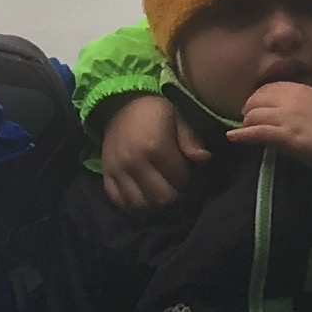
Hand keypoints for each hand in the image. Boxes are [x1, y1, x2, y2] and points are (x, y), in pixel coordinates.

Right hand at [97, 93, 210, 212]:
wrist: (119, 103)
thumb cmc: (154, 112)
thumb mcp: (177, 119)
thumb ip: (190, 141)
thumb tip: (204, 160)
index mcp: (156, 147)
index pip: (181, 180)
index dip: (192, 183)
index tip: (194, 179)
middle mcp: (135, 162)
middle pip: (162, 198)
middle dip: (176, 197)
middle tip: (180, 191)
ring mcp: (118, 170)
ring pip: (141, 205)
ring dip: (156, 205)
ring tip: (163, 196)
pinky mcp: (106, 174)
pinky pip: (119, 201)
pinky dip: (132, 207)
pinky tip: (144, 201)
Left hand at [222, 79, 311, 166]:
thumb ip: (297, 100)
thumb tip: (278, 106)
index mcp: (300, 88)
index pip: (268, 88)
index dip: (257, 98)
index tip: (255, 107)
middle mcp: (291, 98)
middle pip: (256, 100)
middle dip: (248, 111)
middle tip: (247, 120)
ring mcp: (287, 117)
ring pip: (253, 116)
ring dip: (247, 125)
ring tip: (245, 132)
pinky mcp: (285, 135)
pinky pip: (256, 132)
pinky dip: (242, 135)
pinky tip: (233, 137)